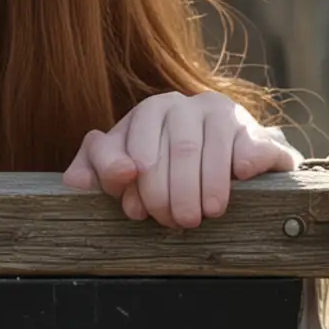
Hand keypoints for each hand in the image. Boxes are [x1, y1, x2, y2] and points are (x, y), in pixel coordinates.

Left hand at [62, 90, 300, 227]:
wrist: (221, 158)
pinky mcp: (253, 130)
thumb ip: (96, 169)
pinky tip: (240, 178)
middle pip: (178, 150)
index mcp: (148, 112)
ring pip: (211, 150)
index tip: (136, 211)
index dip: (135, 184)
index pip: (136, 146)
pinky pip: (250, 144)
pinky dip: (245, 162)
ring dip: (208, 188)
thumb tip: (75, 182)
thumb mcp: (123, 165)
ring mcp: (221, 114)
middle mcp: (183, 105)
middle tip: (176, 222)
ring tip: (205, 215)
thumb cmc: (162, 166)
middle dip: (173, 194)